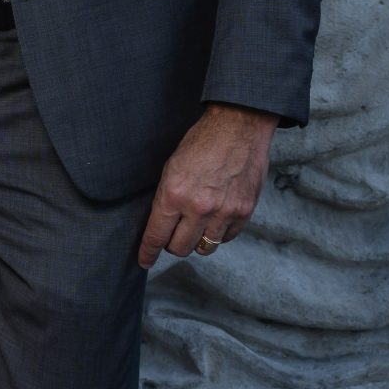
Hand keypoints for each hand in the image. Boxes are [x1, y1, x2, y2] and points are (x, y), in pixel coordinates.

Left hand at [136, 102, 278, 268]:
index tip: (144, 261)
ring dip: (196, 241)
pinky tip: (214, 220)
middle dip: (172, 245)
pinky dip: (218, 234)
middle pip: (180, 248)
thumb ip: (167, 197)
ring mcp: (224, 212)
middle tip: (172, 235)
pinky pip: (226, 238)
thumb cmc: (200, 143)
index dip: (148, 252)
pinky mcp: (244, 212)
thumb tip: (160, 223)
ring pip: (204, 248)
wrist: (238, 127)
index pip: (156, 235)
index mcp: (174, 194)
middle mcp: (199, 208)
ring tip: (194, 226)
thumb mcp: (171, 167)